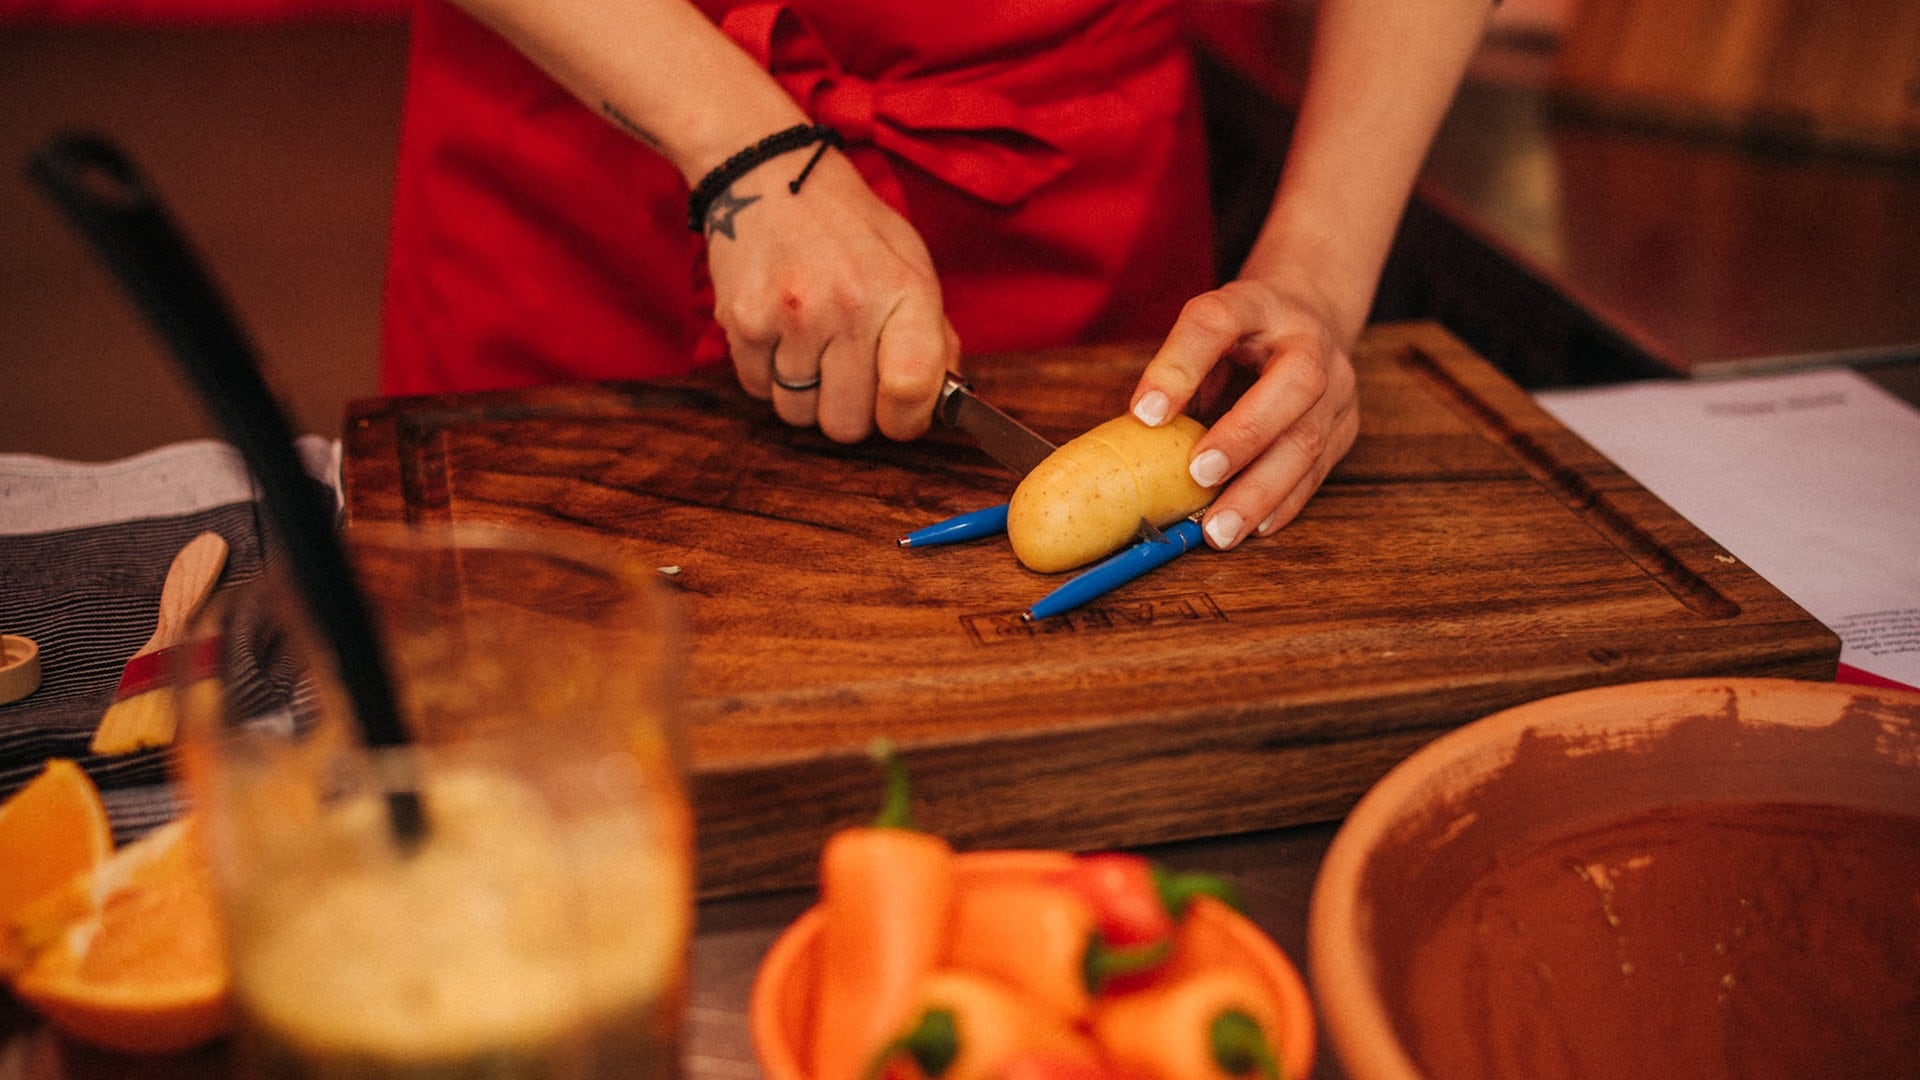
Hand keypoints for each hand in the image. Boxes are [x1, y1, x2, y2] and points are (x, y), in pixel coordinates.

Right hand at [705, 145, 958, 442]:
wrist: (767, 175)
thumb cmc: (848, 228)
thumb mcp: (910, 264)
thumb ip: (933, 338)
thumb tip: (941, 404)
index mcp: (905, 291)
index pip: (912, 392)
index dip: (904, 419)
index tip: (896, 408)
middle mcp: (850, 305)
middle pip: (848, 425)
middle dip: (847, 407)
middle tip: (843, 365)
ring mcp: (793, 316)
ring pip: (798, 414)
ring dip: (803, 391)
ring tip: (807, 339)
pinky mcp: (744, 321)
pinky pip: (757, 389)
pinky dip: (767, 371)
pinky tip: (777, 328)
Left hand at [1127, 276, 1359, 549]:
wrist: (1309, 320)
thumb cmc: (1243, 332)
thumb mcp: (1206, 329)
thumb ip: (1178, 370)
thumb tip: (1142, 428)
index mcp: (1260, 305)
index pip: (1217, 322)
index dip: (1180, 366)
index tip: (1144, 413)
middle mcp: (1310, 342)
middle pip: (1294, 383)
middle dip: (1246, 435)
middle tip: (1199, 475)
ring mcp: (1338, 387)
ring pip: (1310, 440)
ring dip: (1261, 490)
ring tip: (1219, 529)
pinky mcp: (1345, 428)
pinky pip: (1318, 472)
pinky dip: (1283, 504)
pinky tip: (1254, 526)